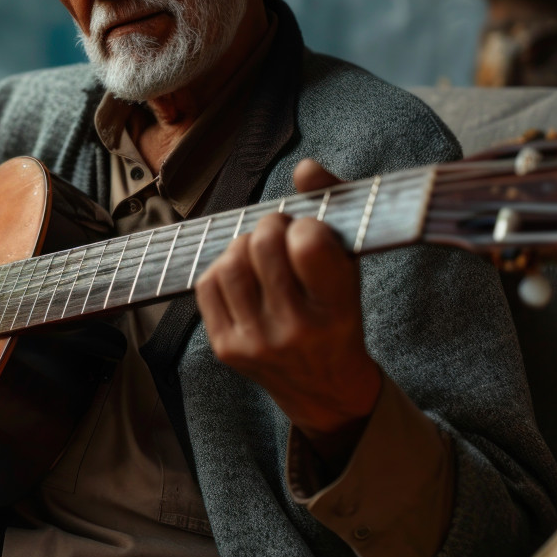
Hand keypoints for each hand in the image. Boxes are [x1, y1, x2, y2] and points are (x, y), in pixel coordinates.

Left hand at [195, 159, 381, 446]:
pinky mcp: (226, 348)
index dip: (304, 226)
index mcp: (337, 310)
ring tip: (261, 254)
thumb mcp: (350, 267)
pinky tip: (243, 276)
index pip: (308, 245)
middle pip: (262, 245)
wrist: (324, 389)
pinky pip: (207, 284)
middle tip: (281, 233)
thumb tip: (305, 167)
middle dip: (270, 227)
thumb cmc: (338, 315)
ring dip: (243, 245)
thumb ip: (333, 209)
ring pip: (229, 261)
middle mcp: (296, 330)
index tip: (309, 233)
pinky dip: (222, 269)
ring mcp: (256, 342)